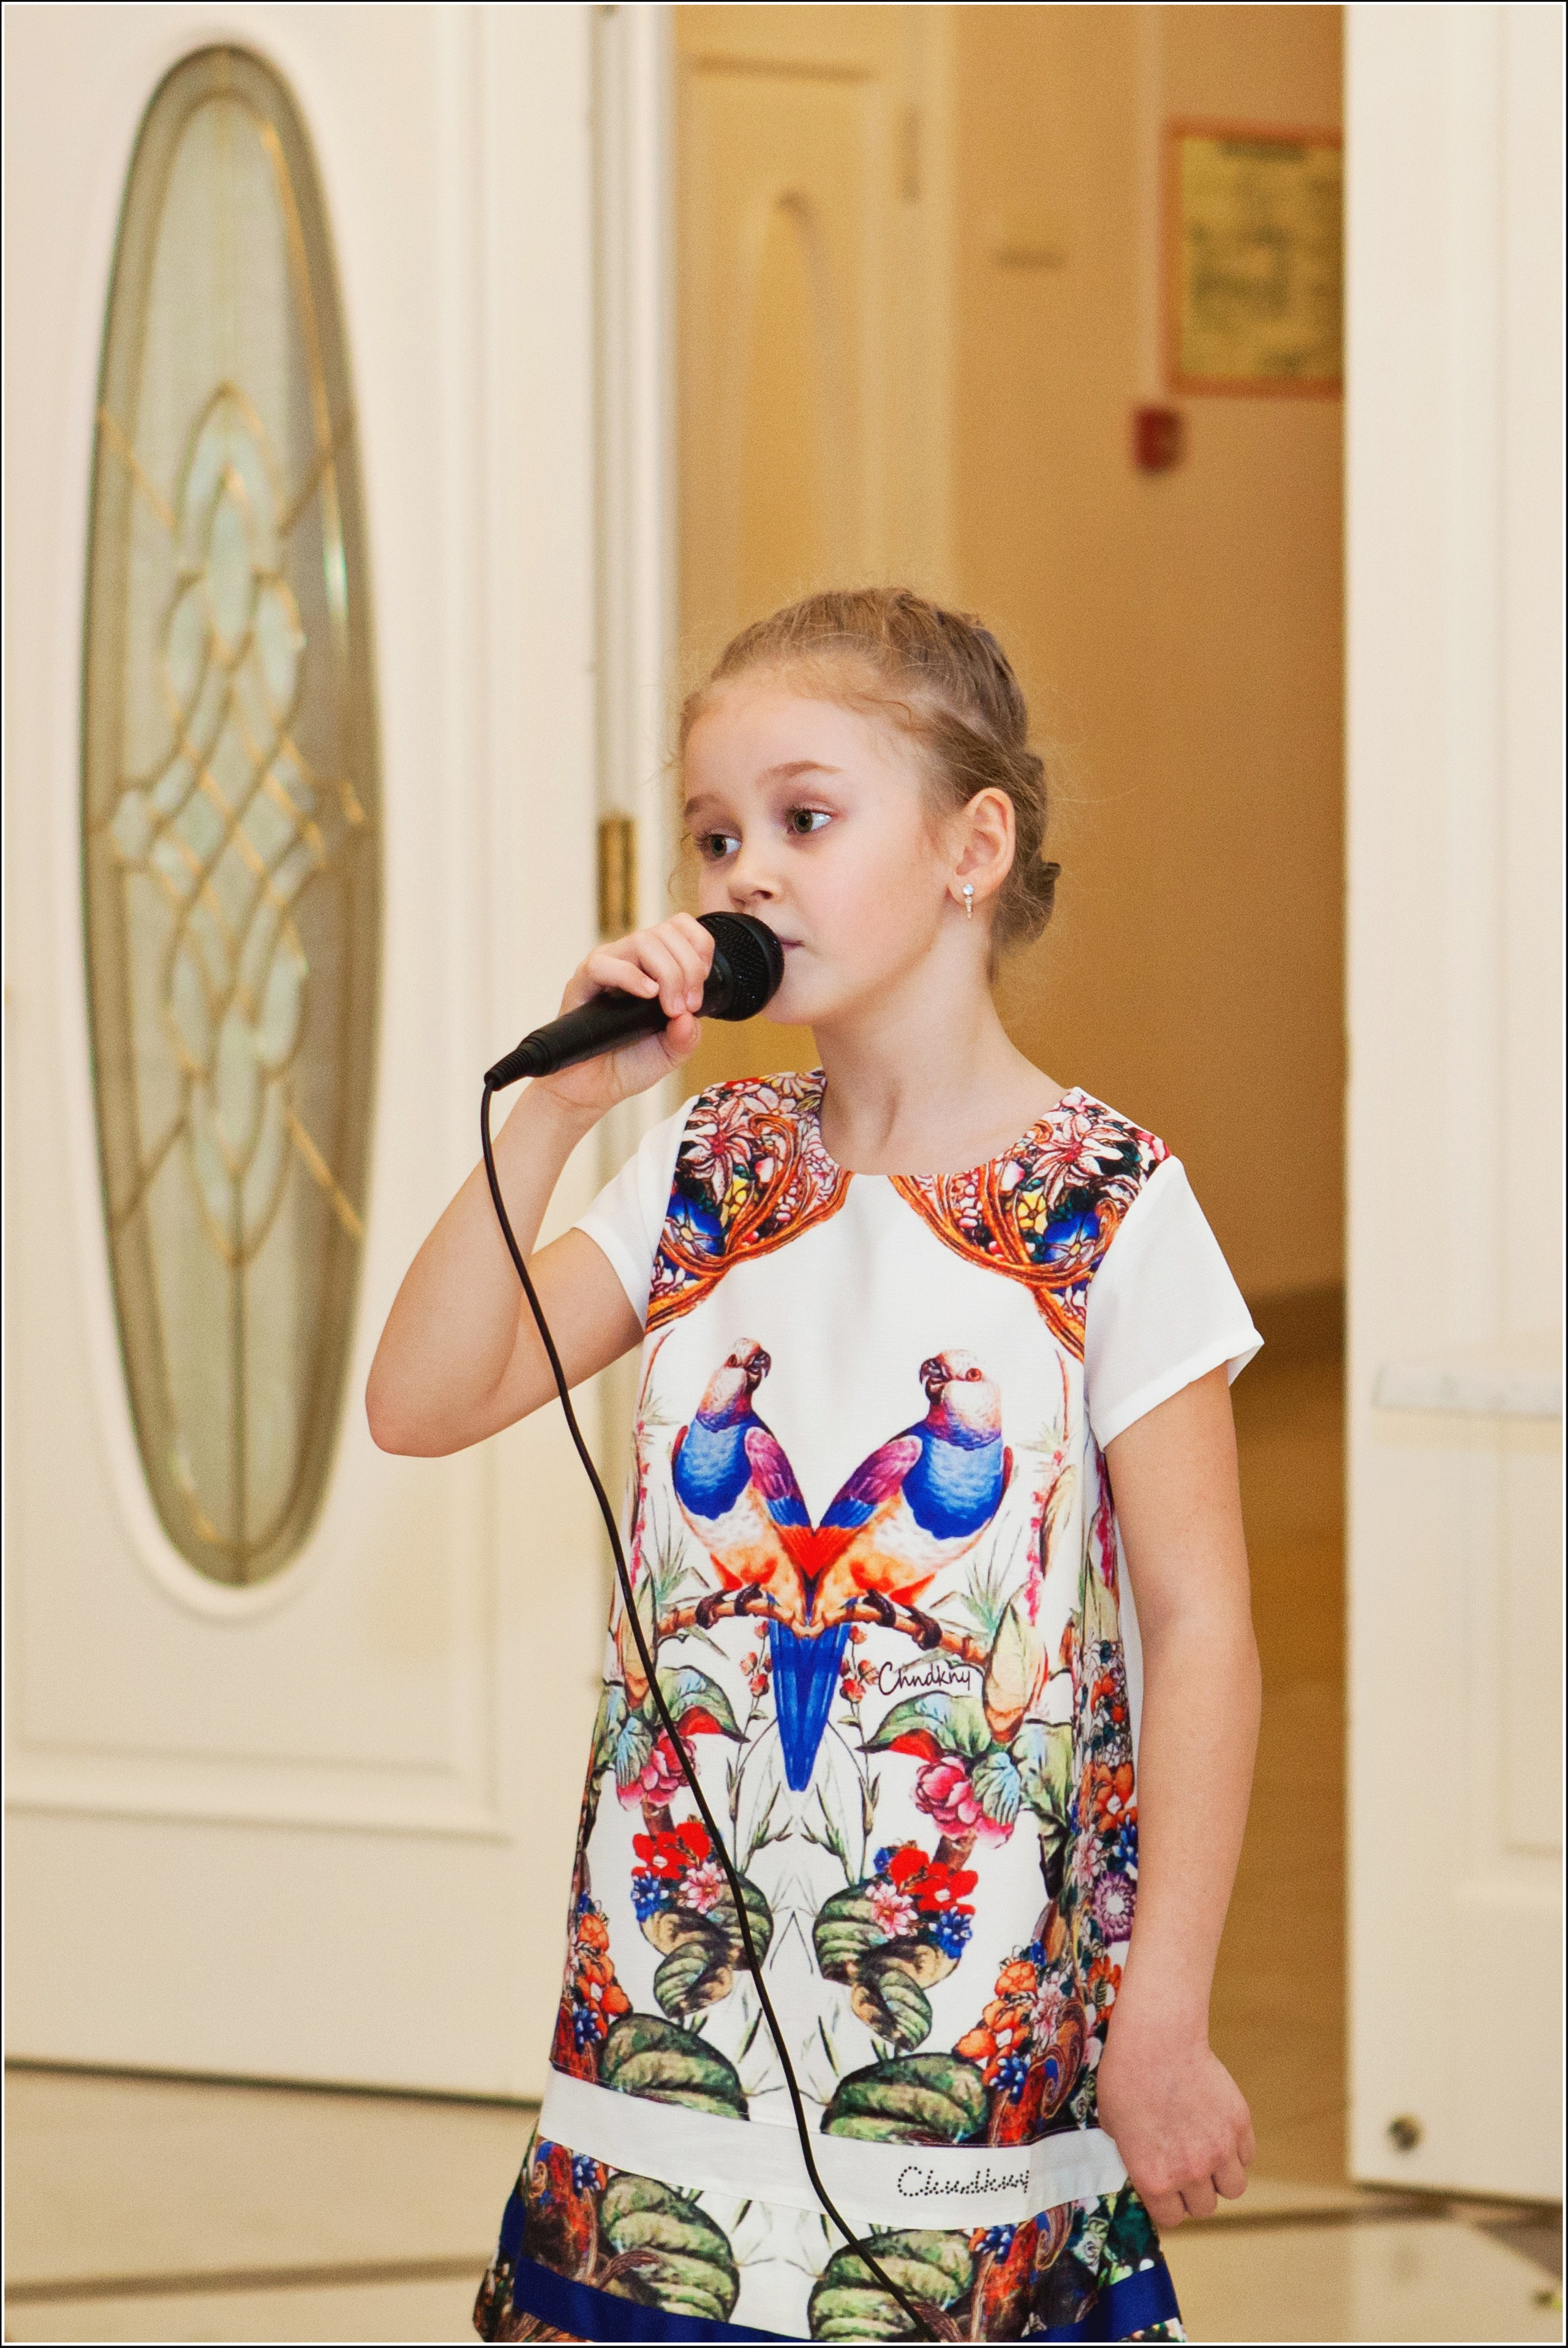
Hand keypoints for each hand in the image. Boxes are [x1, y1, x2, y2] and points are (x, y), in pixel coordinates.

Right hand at [533, 915, 714, 1117]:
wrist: (594, 1088)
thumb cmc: (629, 1063)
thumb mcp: (673, 1052)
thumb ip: (688, 1035)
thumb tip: (689, 1017)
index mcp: (653, 966)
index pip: (680, 927)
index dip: (699, 948)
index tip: (702, 985)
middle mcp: (630, 960)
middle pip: (665, 932)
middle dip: (688, 968)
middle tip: (688, 1006)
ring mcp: (606, 968)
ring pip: (641, 941)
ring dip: (667, 973)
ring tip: (670, 1008)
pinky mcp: (582, 983)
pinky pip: (603, 964)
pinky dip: (631, 977)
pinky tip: (647, 996)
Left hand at [1095, 2012, 1254, 2227]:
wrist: (1157, 2041)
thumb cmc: (1125, 2077)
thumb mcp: (1113, 2125)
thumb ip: (1132, 2154)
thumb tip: (1140, 2161)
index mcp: (1155, 2178)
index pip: (1171, 2218)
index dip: (1167, 2204)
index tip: (1165, 2188)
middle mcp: (1190, 2172)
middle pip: (1204, 2208)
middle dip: (1194, 2193)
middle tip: (1185, 2168)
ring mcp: (1219, 2149)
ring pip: (1233, 2188)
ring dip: (1221, 2177)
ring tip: (1207, 2155)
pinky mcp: (1239, 2125)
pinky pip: (1246, 2156)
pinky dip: (1237, 2151)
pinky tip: (1219, 2132)